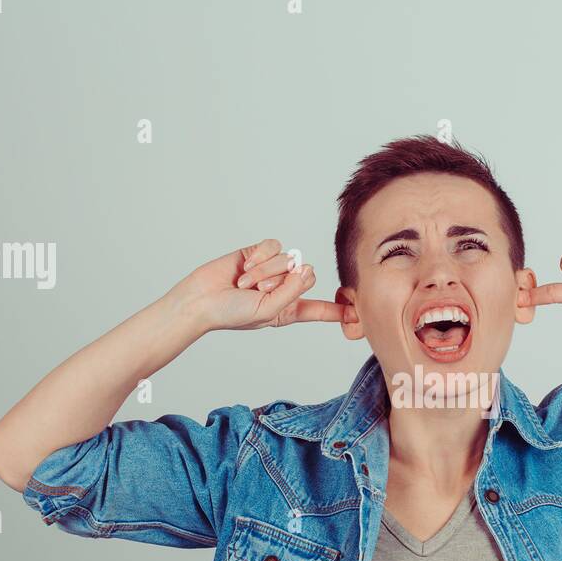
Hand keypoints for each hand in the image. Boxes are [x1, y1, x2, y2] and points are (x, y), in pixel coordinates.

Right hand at [179, 238, 351, 331]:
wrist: (201, 299)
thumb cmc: (232, 314)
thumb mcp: (269, 311)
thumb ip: (293, 292)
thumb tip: (306, 267)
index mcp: (289, 309)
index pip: (320, 309)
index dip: (339, 310)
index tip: (360, 314)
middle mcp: (284, 288)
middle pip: (306, 274)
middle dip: (283, 280)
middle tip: (259, 291)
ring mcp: (272, 270)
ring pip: (288, 259)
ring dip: (265, 271)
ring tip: (245, 283)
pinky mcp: (258, 253)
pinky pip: (273, 247)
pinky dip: (260, 257)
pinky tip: (245, 266)